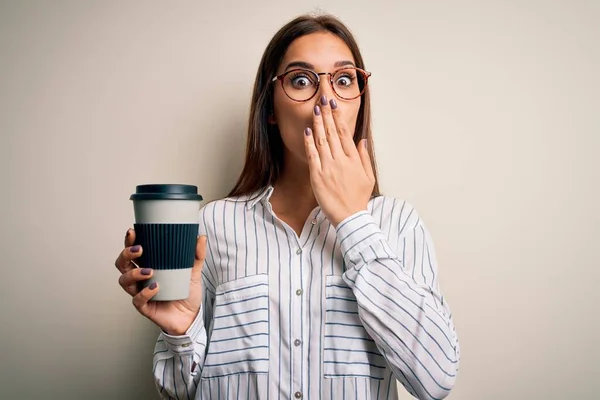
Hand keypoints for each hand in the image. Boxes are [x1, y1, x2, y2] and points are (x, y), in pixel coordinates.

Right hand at [115, 228, 206, 335]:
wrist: (191, 316)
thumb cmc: (186, 292)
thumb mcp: (193, 271)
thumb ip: (196, 255)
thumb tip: (201, 237)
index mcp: (148, 266)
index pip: (132, 252)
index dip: (128, 241)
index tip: (133, 231)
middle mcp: (140, 279)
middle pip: (122, 264)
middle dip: (126, 255)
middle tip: (139, 250)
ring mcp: (140, 293)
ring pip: (124, 281)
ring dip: (134, 273)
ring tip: (150, 271)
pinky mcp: (145, 308)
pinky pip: (138, 300)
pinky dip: (145, 293)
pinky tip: (155, 287)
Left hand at [304, 95, 374, 225]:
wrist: (350, 217)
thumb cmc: (358, 198)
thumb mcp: (368, 177)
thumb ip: (364, 157)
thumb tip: (362, 140)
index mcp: (354, 159)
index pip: (345, 133)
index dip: (338, 117)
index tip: (334, 105)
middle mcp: (341, 160)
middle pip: (332, 133)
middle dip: (327, 115)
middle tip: (323, 100)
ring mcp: (328, 167)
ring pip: (322, 141)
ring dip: (318, 124)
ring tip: (316, 110)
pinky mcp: (317, 176)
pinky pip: (312, 155)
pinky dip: (309, 142)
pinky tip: (307, 131)